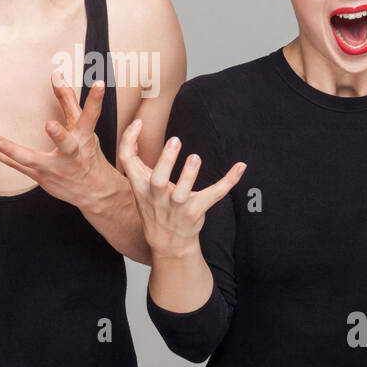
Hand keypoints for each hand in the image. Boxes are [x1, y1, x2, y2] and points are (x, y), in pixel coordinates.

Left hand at [0, 70, 110, 205]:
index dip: (96, 100)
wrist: (93, 191)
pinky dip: (0, 156)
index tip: (100, 84)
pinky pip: (17, 166)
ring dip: (12, 150)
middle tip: (51, 124)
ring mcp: (54, 168)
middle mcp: (72, 155)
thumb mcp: (82, 128)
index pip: (91, 117)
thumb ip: (68, 100)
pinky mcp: (39, 176)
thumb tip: (57, 74)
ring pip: (32, 160)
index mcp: (84, 139)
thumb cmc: (87, 154)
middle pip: (67, 145)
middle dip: (60, 135)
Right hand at [118, 117, 245, 260]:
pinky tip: (240, 167)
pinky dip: (228, 180)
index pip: (127, 160)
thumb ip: (137, 162)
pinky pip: (214, 195)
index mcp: (140, 186)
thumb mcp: (140, 187)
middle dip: (166, 160)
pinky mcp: (195, 212)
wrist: (167, 245)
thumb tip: (136, 126)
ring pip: (182, 192)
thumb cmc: (155, 208)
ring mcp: (176, 207)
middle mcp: (156, 197)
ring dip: (189, 175)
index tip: (138, 122)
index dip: (128, 139)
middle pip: (157, 179)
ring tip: (195, 158)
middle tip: (175, 140)